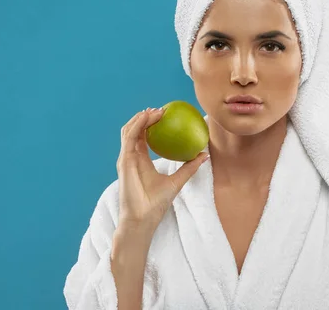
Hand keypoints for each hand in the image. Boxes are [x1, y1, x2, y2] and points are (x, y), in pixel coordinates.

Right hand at [116, 107, 208, 232]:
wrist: (143, 218)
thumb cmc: (157, 204)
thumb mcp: (177, 181)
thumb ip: (189, 167)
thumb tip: (205, 154)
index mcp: (141, 160)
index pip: (143, 137)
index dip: (151, 124)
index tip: (164, 114)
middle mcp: (131, 157)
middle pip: (134, 130)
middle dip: (145, 117)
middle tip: (161, 110)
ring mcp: (126, 158)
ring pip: (129, 130)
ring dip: (141, 118)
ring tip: (155, 111)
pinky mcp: (123, 161)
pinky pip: (129, 138)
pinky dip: (137, 126)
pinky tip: (147, 119)